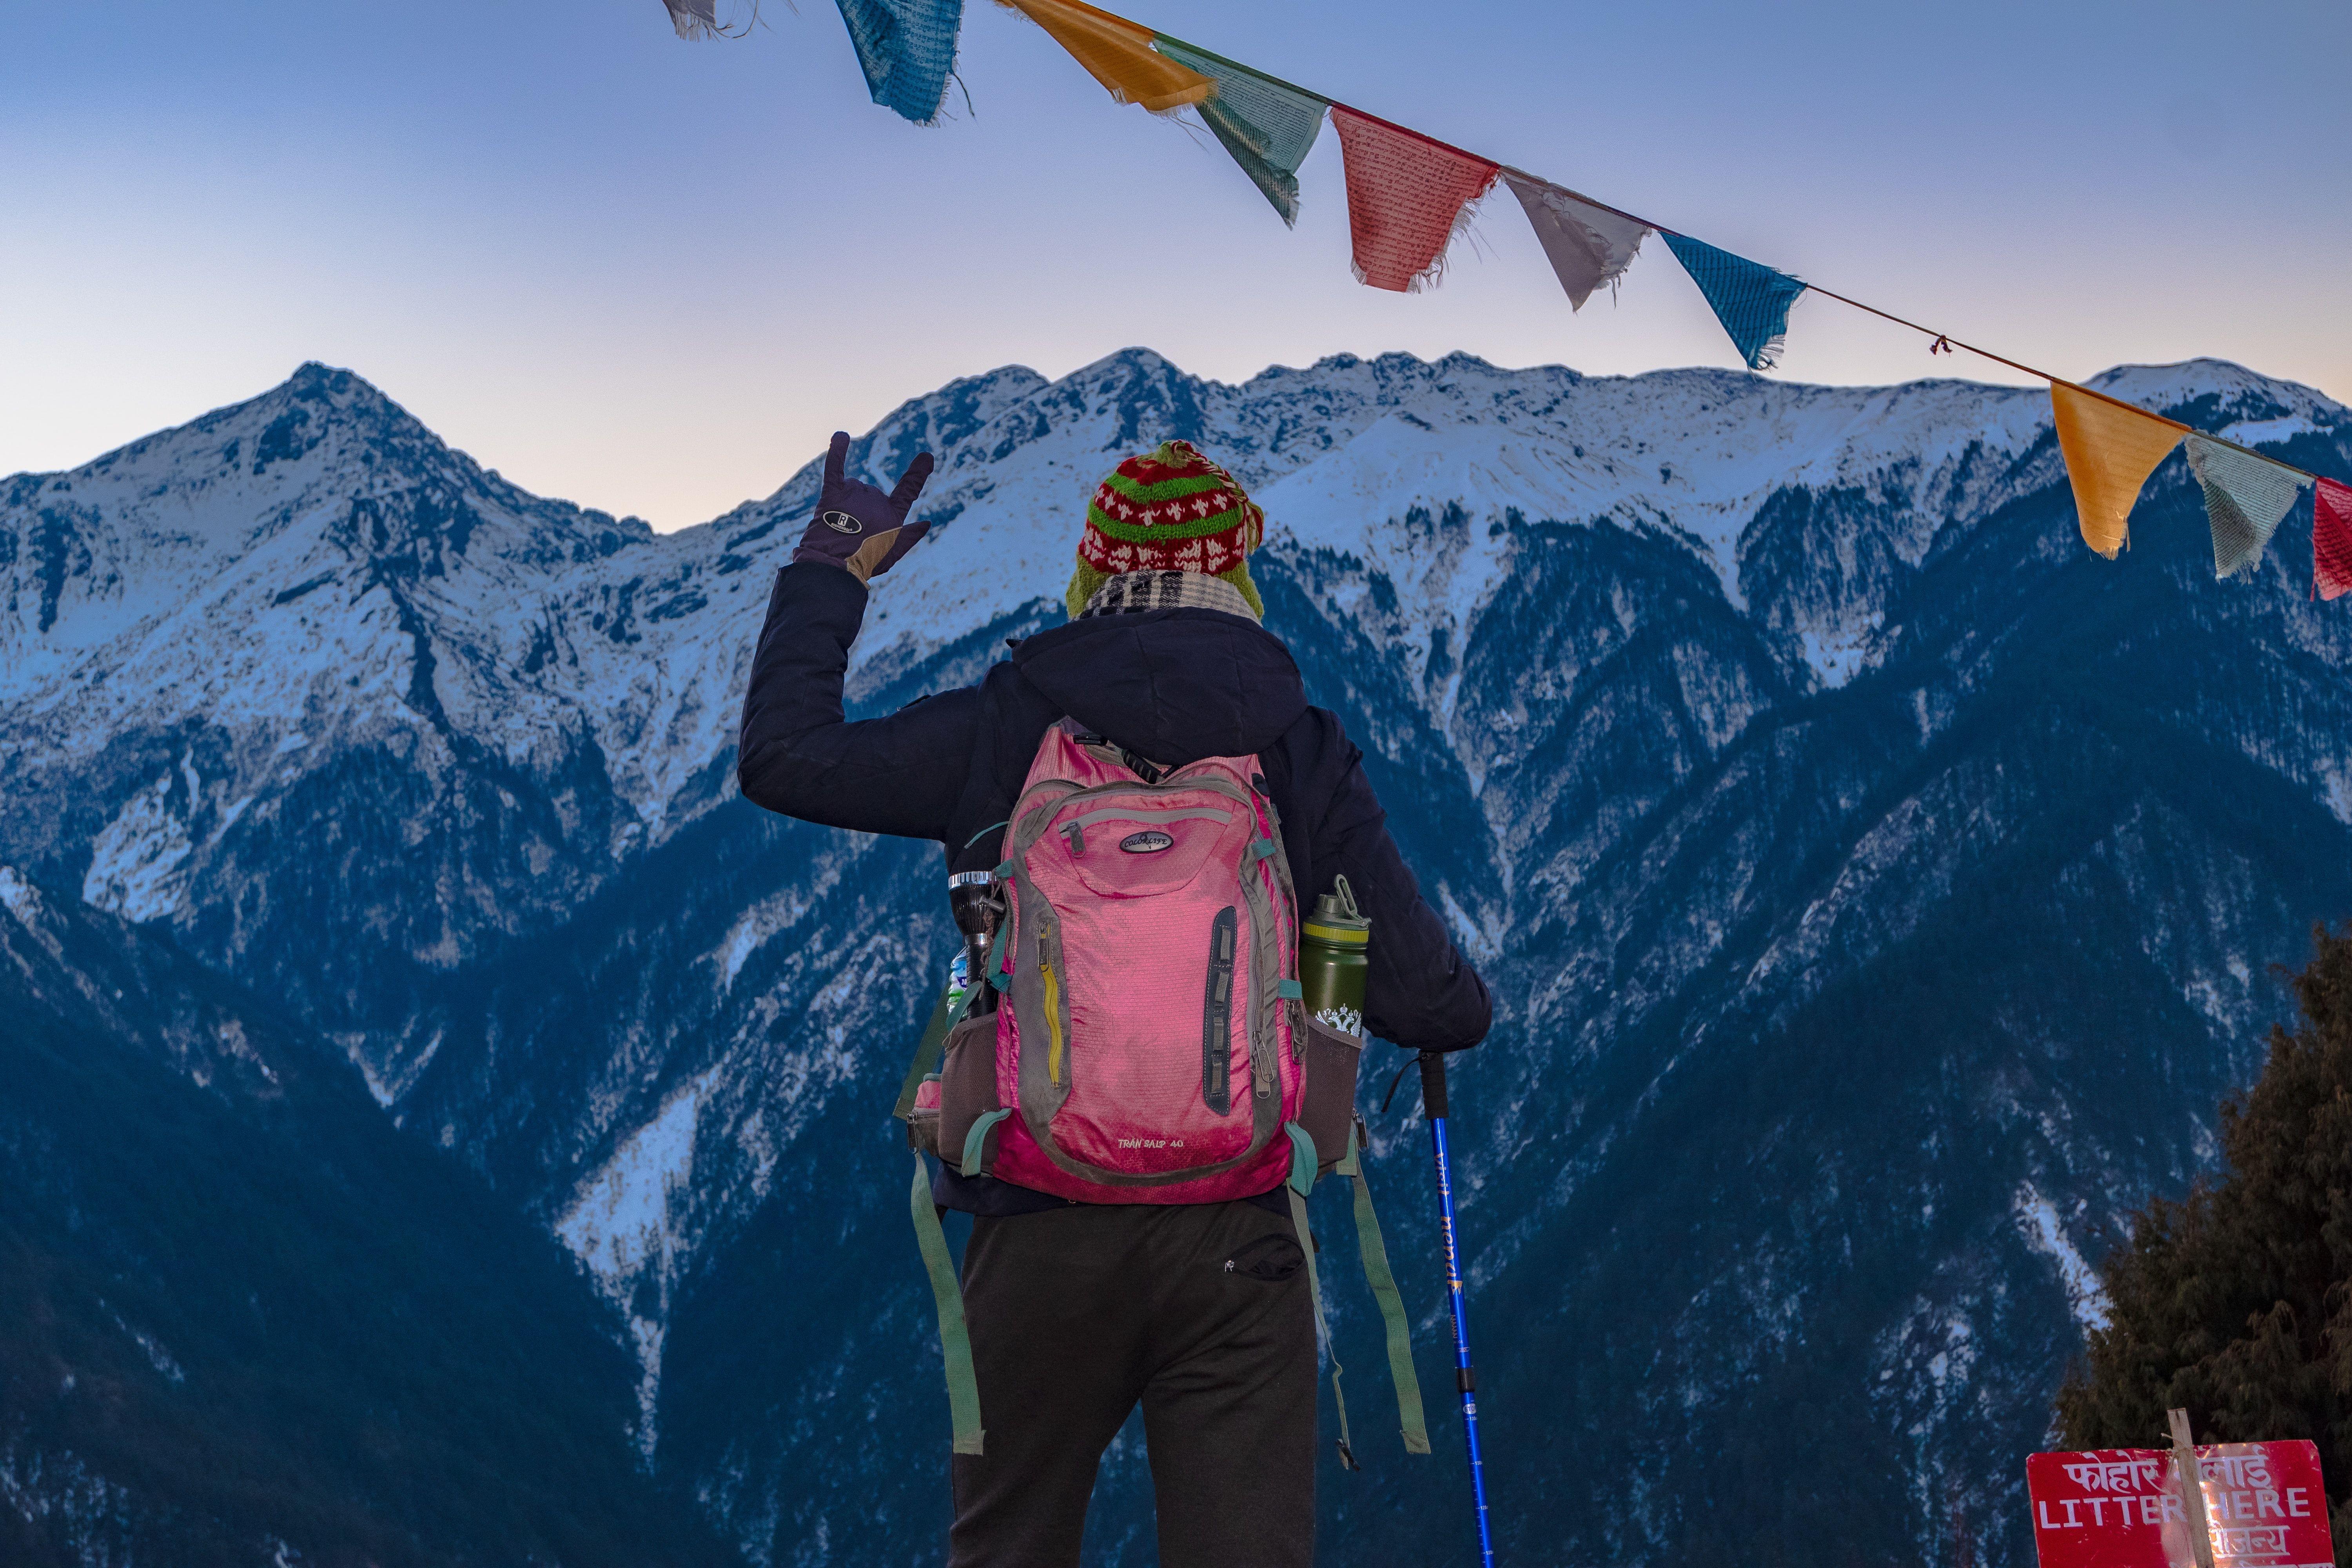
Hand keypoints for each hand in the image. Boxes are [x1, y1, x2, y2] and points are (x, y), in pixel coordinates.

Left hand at [792, 432, 934, 583]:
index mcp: (893, 514)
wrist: (835, 564)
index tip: (926, 457)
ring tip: (841, 528)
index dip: (918, 474)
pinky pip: (835, 467)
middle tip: (854, 536)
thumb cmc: (864, 562)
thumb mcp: (892, 553)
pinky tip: (841, 435)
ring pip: (854, 488)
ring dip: (848, 503)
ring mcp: (855, 494)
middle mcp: (876, 499)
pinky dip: (837, 450)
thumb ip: (909, 536)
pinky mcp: (834, 493)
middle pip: (872, 495)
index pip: (908, 491)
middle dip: (864, 511)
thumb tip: (927, 523)